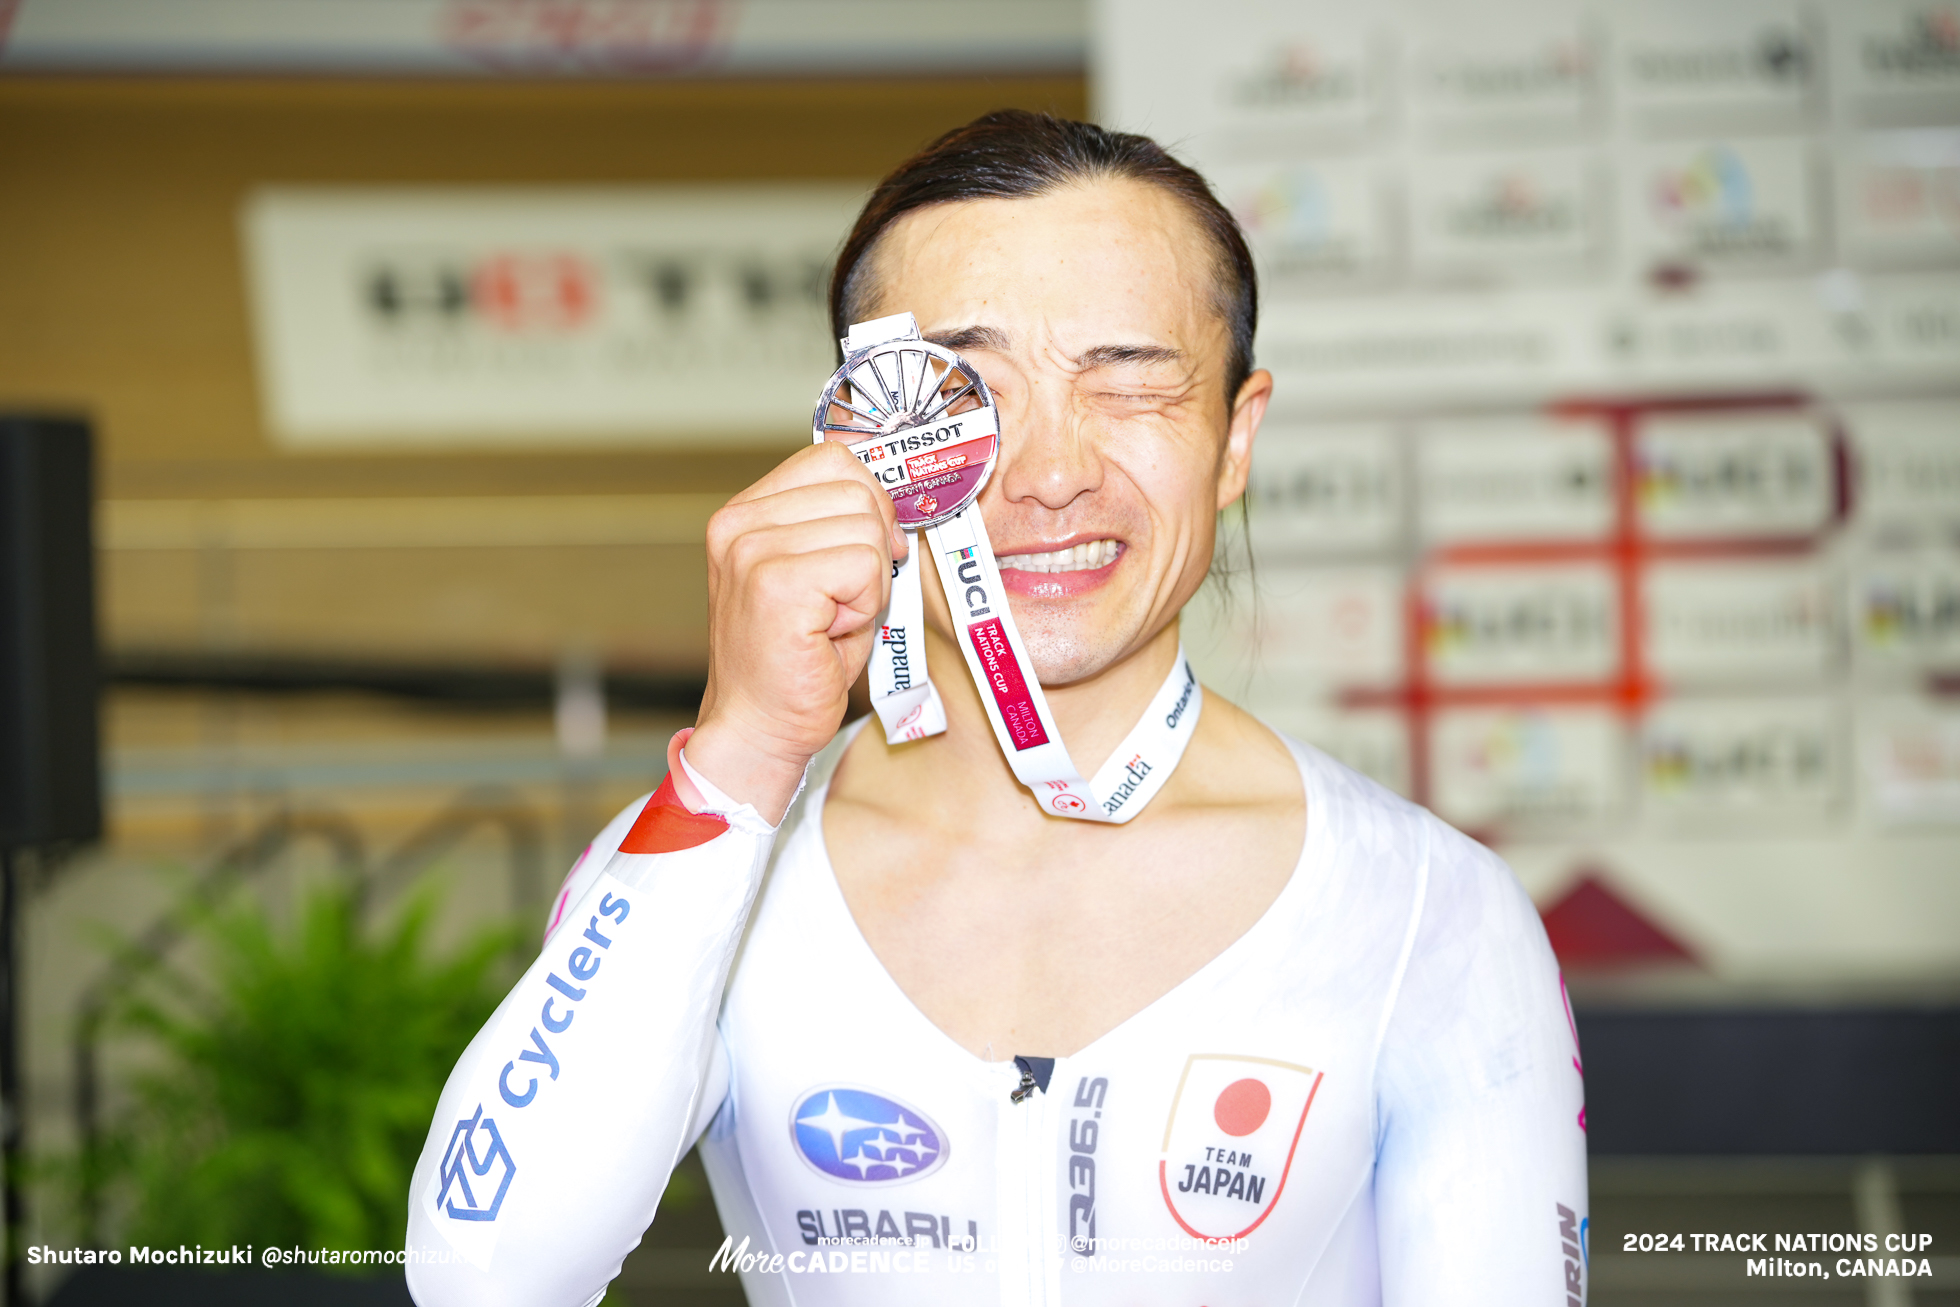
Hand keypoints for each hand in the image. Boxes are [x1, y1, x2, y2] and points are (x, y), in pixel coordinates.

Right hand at [686, 442, 905, 822]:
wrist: (760, 729)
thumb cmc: (798, 659)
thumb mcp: (818, 572)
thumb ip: (843, 524)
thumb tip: (900, 494)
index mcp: (744, 512)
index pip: (834, 460)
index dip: (871, 505)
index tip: (864, 556)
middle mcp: (739, 523)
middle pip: (858, 490)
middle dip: (873, 550)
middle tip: (842, 603)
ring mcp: (752, 552)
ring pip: (868, 529)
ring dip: (869, 584)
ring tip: (831, 621)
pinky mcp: (776, 586)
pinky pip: (866, 566)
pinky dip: (865, 606)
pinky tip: (830, 635)